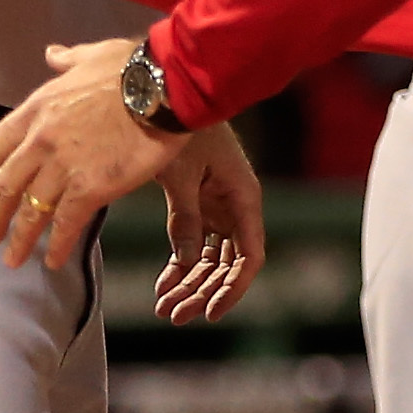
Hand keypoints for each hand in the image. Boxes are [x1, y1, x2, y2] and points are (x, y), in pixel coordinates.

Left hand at [0, 37, 186, 271]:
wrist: (162, 88)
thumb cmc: (132, 67)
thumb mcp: (93, 55)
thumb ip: (68, 60)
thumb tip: (52, 55)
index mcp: (38, 109)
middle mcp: (41, 142)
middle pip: (8, 186)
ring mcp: (63, 167)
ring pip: (32, 210)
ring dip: (20, 238)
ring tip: (13, 259)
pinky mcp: (90, 188)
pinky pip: (66, 223)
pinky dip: (57, 244)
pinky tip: (52, 260)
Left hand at [153, 124, 265, 323]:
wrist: (167, 98)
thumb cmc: (182, 130)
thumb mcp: (182, 176)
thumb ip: (186, 220)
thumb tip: (186, 263)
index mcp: (244, 198)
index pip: (249, 256)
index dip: (232, 289)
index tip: (210, 314)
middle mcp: (236, 207)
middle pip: (228, 265)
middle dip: (203, 292)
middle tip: (174, 314)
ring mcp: (219, 207)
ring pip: (212, 259)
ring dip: (191, 284)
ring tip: (163, 305)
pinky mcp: (200, 205)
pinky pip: (196, 244)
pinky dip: (181, 265)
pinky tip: (163, 284)